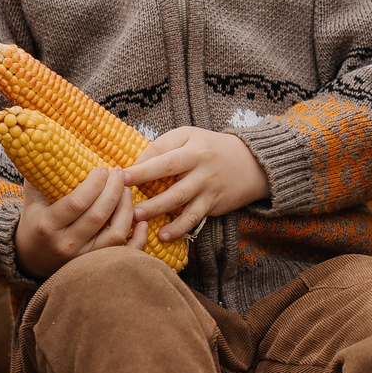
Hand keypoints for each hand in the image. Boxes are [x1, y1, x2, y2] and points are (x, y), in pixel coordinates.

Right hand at [15, 163, 137, 278]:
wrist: (31, 258)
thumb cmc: (35, 220)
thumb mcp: (32, 197)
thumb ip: (40, 173)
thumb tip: (47, 140)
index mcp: (47, 225)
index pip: (77, 203)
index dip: (95, 185)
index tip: (103, 169)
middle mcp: (65, 244)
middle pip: (98, 216)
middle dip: (114, 191)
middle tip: (121, 174)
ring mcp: (82, 258)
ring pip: (115, 234)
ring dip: (127, 210)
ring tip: (129, 191)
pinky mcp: (97, 264)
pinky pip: (124, 252)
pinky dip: (138, 237)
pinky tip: (141, 220)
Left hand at [130, 127, 271, 242]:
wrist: (252, 163)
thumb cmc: (211, 148)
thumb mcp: (190, 136)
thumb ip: (163, 146)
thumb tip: (134, 165)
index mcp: (191, 146)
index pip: (162, 153)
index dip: (140, 164)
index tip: (119, 174)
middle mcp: (199, 164)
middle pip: (169, 172)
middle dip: (144, 182)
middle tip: (123, 195)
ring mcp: (206, 185)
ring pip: (179, 198)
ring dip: (157, 208)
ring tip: (136, 217)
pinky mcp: (212, 204)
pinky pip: (193, 218)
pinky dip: (178, 228)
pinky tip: (163, 235)